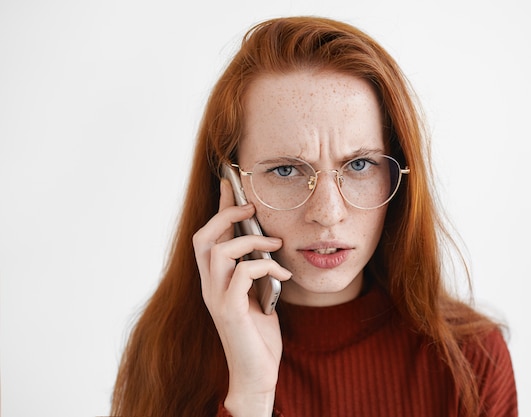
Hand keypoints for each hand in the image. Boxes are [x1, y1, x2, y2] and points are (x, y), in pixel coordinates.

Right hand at [192, 180, 291, 416]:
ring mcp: (216, 299)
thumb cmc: (258, 334)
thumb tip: (266, 241)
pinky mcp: (230, 312)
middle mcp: (209, 286)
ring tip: (275, 243)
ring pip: (218, 251)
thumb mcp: (258, 294)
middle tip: (251, 209)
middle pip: (203, 237)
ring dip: (250, 241)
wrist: (257, 373)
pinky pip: (242, 274)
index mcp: (214, 280)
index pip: (208, 236)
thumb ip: (255, 270)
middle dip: (226, 216)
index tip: (231, 184)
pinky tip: (283, 274)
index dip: (218, 208)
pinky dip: (265, 266)